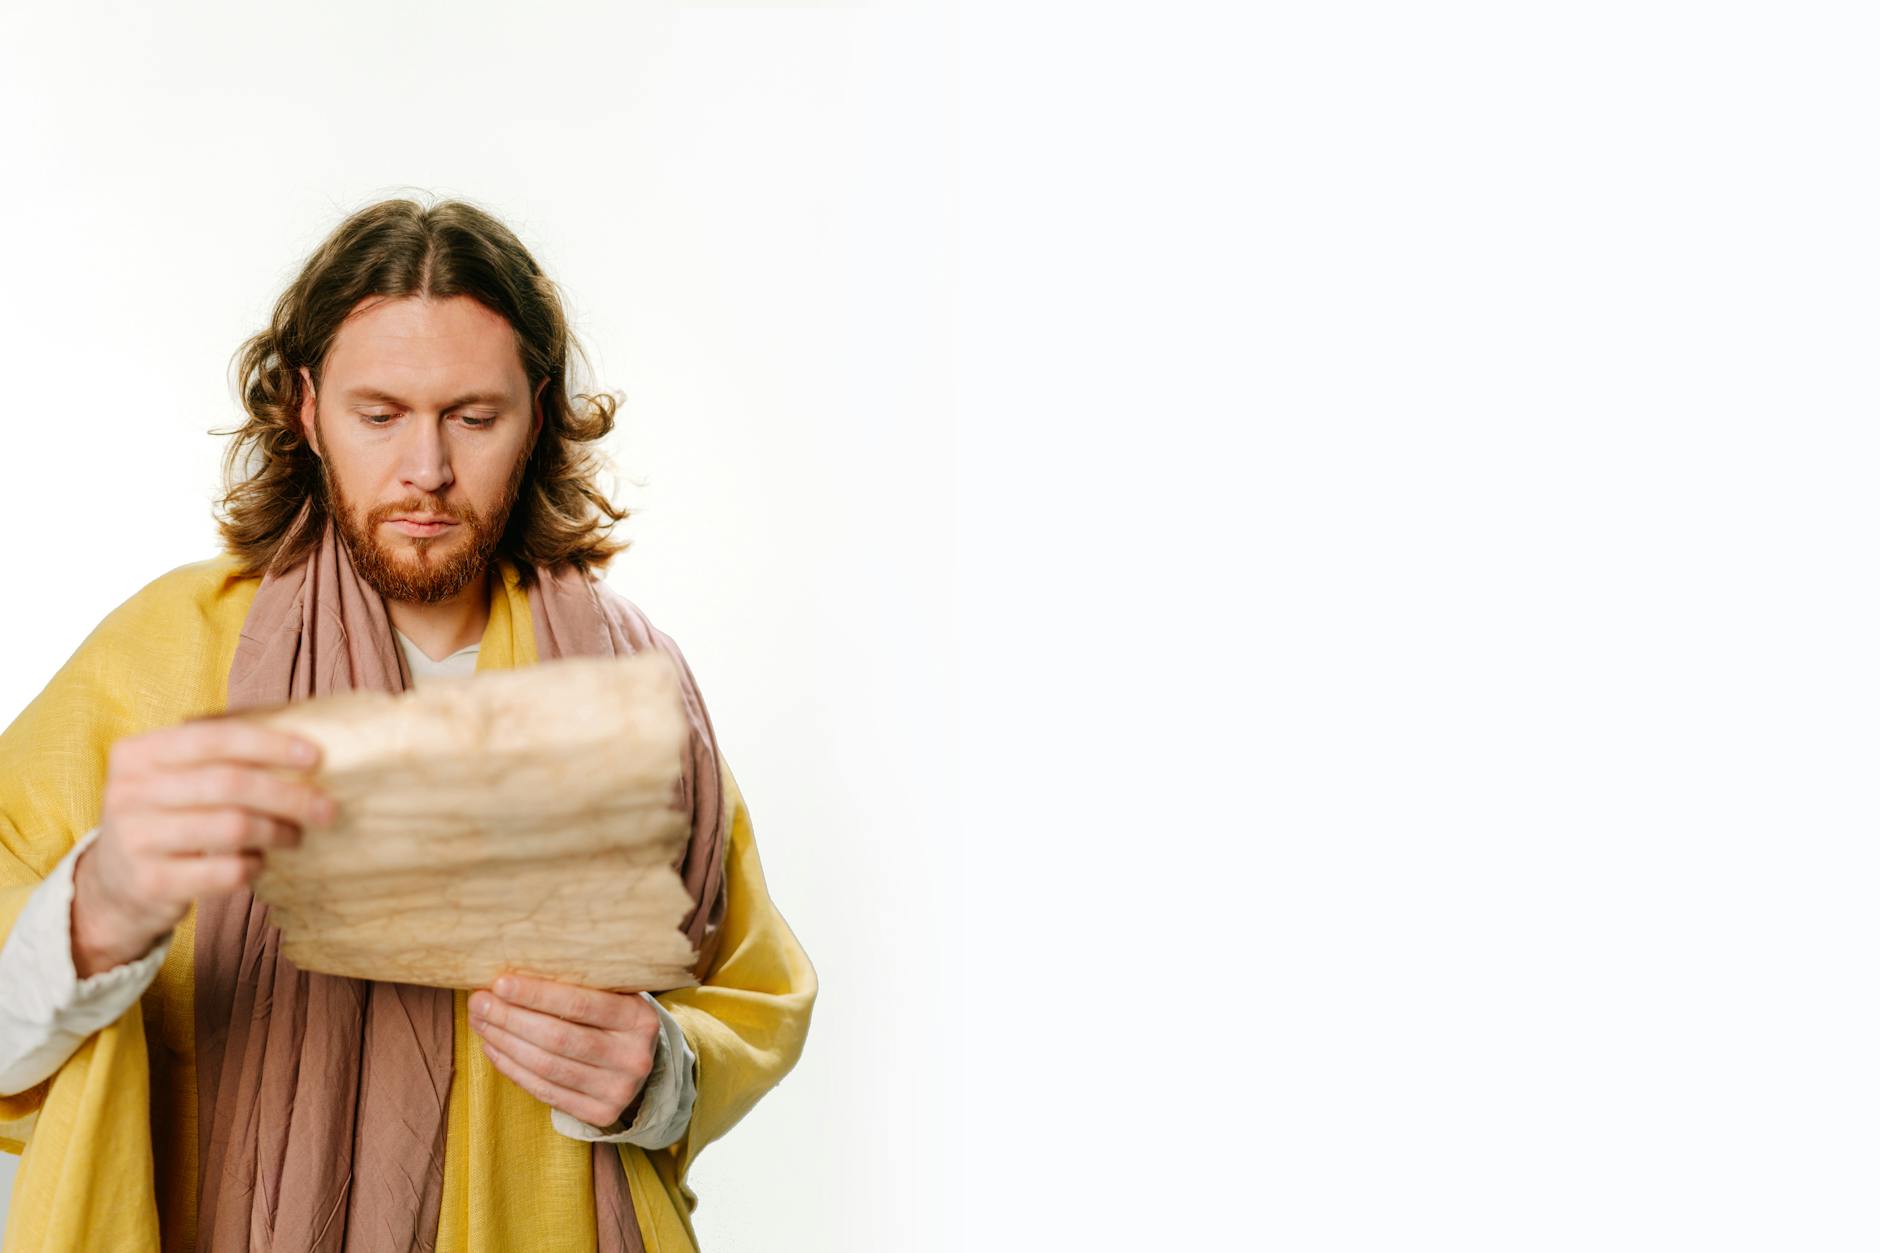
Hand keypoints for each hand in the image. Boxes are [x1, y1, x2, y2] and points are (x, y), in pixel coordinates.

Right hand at [73, 719, 331, 976]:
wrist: (112, 886)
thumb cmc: (165, 818)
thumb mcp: (173, 778)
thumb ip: (219, 758)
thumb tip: (304, 746)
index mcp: (138, 753)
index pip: (213, 737)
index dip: (269, 744)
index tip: (315, 756)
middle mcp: (129, 792)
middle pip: (230, 784)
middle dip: (288, 795)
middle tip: (326, 808)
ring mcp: (135, 839)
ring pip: (232, 828)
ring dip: (277, 832)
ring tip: (294, 836)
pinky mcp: (150, 883)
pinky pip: (225, 871)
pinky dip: (254, 866)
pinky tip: (258, 863)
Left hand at [468, 973, 660, 1129]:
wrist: (640, 1064)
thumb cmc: (614, 1020)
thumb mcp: (613, 995)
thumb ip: (579, 985)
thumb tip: (514, 973)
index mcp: (639, 1018)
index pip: (580, 1005)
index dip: (536, 995)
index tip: (500, 983)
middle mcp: (633, 1056)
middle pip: (558, 1038)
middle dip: (511, 1018)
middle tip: (479, 1002)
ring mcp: (617, 1089)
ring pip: (547, 1066)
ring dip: (505, 1043)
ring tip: (480, 1022)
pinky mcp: (600, 1114)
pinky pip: (545, 1091)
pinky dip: (513, 1069)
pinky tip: (493, 1049)